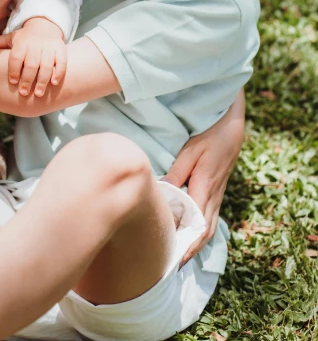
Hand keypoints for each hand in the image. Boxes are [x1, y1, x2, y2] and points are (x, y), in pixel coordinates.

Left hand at [0, 18, 66, 96]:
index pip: (16, 57)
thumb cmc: (25, 37)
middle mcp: (35, 45)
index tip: (13, 82)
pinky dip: (58, 72)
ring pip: (47, 65)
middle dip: (27, 79)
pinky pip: (61, 62)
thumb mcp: (10, 38)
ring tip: (39, 93)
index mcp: (21, 43)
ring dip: (43, 80)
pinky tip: (53, 82)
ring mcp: (49, 47)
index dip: (14, 70)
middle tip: (24, 93)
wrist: (45, 25)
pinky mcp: (60, 49)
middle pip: (31, 64)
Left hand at [163, 92, 245, 266]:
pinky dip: (201, 233)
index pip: (196, 223)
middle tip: (172, 266)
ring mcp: (217, 195)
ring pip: (208, 227)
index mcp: (205, 186)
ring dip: (196, 245)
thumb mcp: (190, 151)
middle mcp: (214, 195)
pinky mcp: (217, 192)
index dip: (185, 242)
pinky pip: (210, 218)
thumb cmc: (208, 136)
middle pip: (203, 231)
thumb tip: (163, 193)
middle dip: (189, 251)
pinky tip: (191, 239)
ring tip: (180, 259)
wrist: (232, 128)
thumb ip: (177, 173)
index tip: (172, 257)